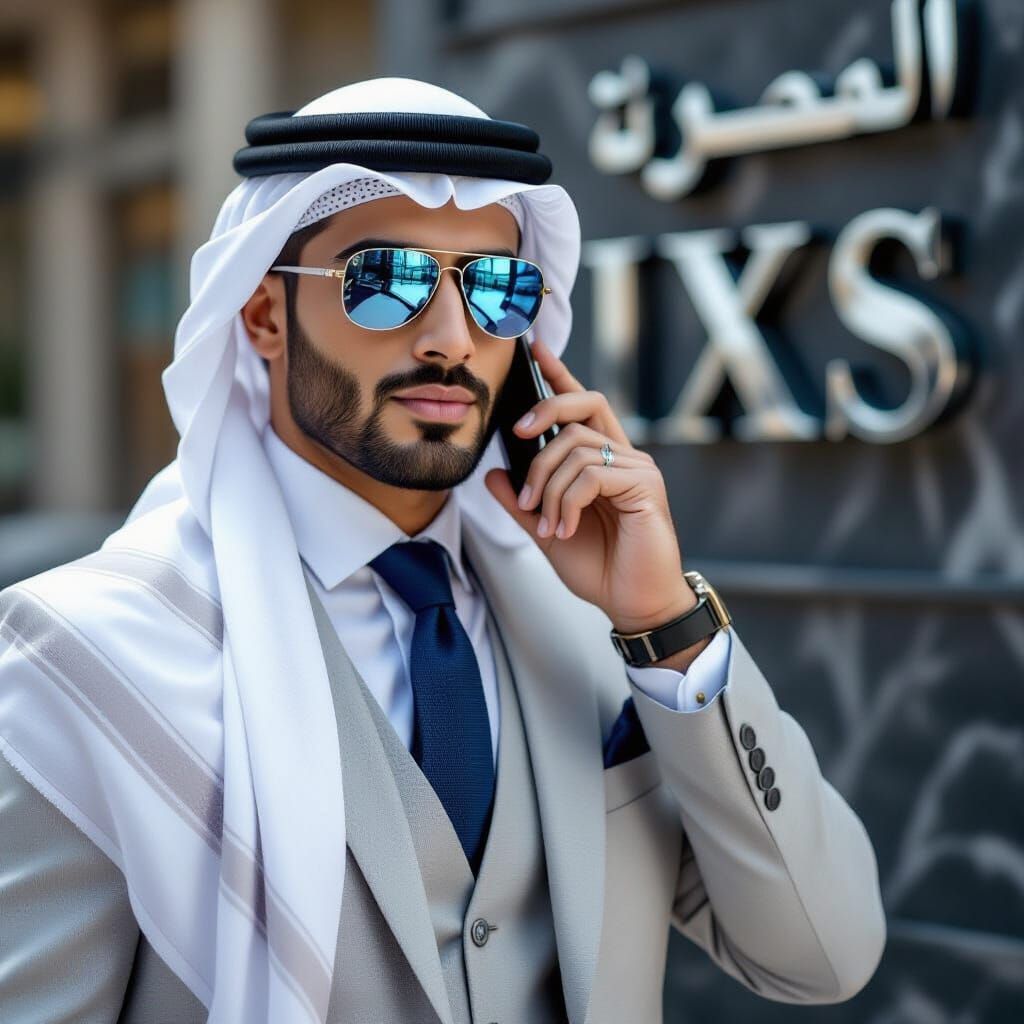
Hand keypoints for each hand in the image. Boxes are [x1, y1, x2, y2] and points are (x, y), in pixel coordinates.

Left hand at [484, 338, 696, 636]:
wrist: (634, 605)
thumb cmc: (601, 568)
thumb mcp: (547, 532)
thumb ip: (522, 503)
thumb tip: (493, 474)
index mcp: (603, 461)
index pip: (581, 407)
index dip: (559, 375)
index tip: (534, 350)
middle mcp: (624, 456)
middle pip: (584, 404)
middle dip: (544, 411)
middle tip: (518, 435)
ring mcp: (638, 468)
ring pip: (577, 445)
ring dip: (547, 484)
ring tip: (544, 523)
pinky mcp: (646, 485)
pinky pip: (592, 472)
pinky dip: (566, 501)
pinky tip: (563, 528)